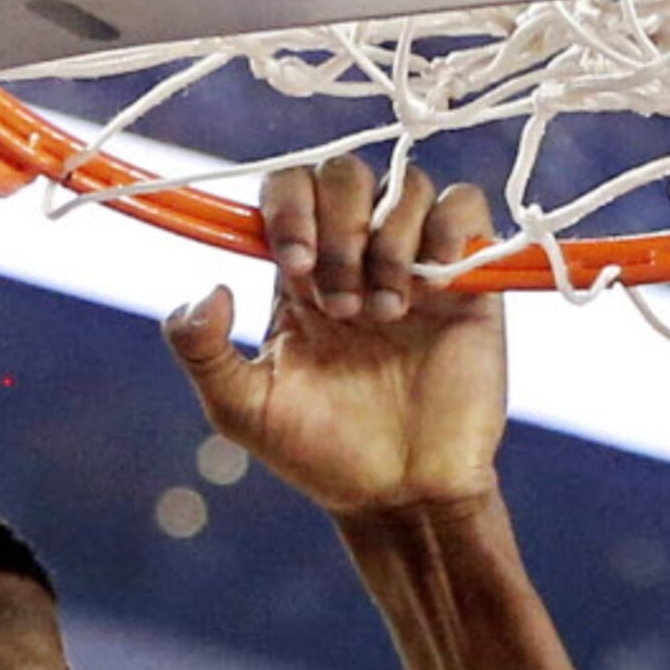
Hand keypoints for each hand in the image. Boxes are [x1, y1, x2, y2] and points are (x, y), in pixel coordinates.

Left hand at [163, 158, 507, 517]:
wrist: (401, 494)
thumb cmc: (321, 454)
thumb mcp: (241, 410)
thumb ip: (201, 351)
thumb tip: (208, 290)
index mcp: (300, 272)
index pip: (289, 188)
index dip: (289, 209)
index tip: (293, 267)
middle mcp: (356, 254)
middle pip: (345, 175)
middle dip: (339, 230)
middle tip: (342, 307)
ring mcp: (414, 262)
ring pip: (407, 186)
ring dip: (390, 243)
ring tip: (385, 315)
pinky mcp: (468, 279)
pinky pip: (465, 204)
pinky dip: (447, 228)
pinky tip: (431, 289)